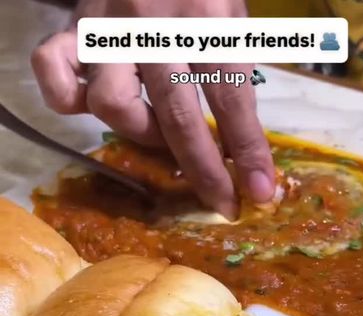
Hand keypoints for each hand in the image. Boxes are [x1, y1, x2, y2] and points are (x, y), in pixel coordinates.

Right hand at [32, 0, 274, 217]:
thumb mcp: (232, 18)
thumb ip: (235, 73)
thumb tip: (242, 149)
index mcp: (206, 14)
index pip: (231, 97)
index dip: (247, 151)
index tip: (260, 191)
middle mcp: (153, 24)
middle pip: (176, 116)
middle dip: (203, 169)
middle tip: (221, 199)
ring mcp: (107, 27)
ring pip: (112, 104)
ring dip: (141, 131)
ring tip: (158, 126)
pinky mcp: (72, 29)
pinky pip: (53, 72)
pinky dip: (67, 97)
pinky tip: (93, 103)